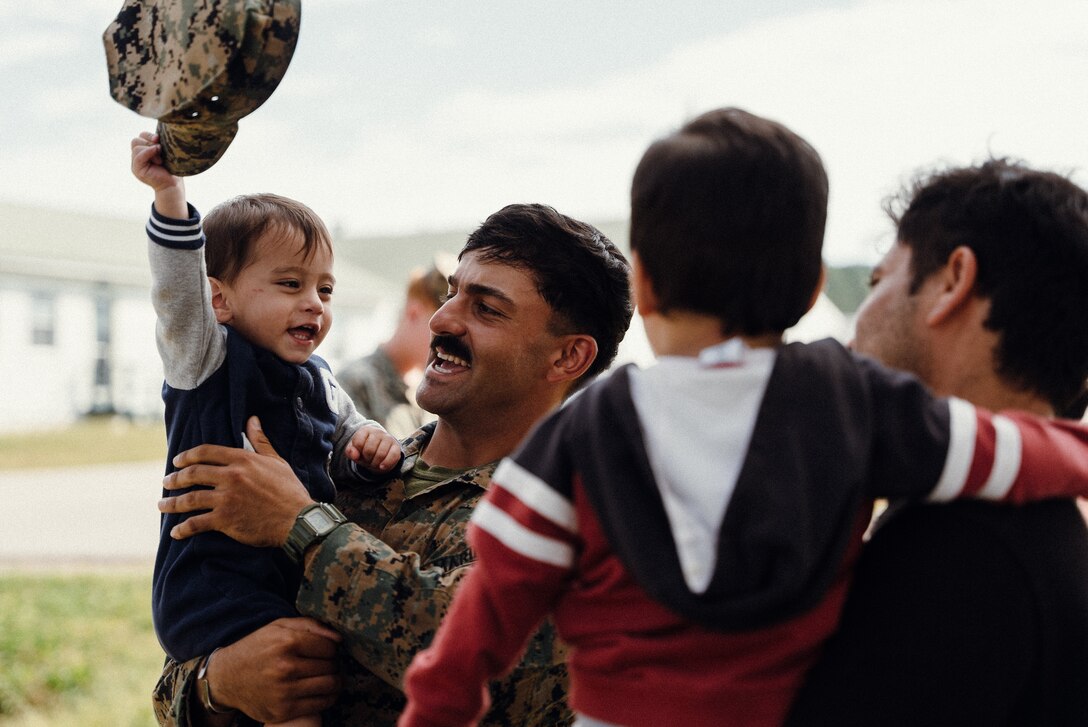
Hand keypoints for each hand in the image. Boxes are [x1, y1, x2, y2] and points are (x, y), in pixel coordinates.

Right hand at [131, 131, 186, 217]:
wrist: (173, 184)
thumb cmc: (171, 168)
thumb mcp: (164, 152)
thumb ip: (157, 144)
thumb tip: (156, 137)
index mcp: (143, 151)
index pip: (140, 136)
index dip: (149, 135)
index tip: (159, 139)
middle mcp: (137, 157)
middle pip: (136, 140)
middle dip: (149, 141)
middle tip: (160, 149)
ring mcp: (135, 163)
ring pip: (136, 147)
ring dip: (151, 150)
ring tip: (160, 159)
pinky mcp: (137, 169)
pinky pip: (139, 156)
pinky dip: (148, 153)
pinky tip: (158, 157)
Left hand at [159, 416, 313, 545]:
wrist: (297, 520)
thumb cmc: (289, 490)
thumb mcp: (277, 461)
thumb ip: (260, 441)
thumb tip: (252, 420)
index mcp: (242, 460)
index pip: (206, 452)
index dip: (187, 456)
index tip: (177, 461)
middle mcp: (231, 477)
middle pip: (193, 474)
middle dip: (175, 478)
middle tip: (166, 482)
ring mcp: (226, 499)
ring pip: (190, 498)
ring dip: (172, 503)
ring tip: (162, 505)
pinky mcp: (225, 520)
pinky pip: (197, 523)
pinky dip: (184, 528)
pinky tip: (176, 531)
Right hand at [204, 618, 341, 722]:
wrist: (226, 678)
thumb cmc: (257, 648)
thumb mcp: (278, 626)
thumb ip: (310, 625)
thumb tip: (338, 638)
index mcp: (286, 642)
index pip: (329, 647)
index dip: (331, 648)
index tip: (326, 650)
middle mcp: (285, 667)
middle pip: (330, 666)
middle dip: (333, 664)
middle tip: (328, 664)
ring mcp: (284, 691)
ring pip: (330, 685)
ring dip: (335, 680)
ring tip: (329, 676)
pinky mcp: (283, 710)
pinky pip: (320, 704)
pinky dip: (328, 697)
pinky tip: (323, 691)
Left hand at [346, 425, 401, 472]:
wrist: (379, 450)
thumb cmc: (364, 450)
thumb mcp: (354, 451)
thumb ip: (350, 452)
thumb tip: (355, 455)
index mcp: (365, 430)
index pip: (358, 443)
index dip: (358, 453)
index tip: (360, 454)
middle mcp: (378, 432)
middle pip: (369, 450)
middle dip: (367, 459)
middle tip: (368, 460)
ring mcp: (388, 438)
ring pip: (380, 454)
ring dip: (375, 463)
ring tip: (374, 462)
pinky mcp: (396, 446)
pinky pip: (392, 456)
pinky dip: (386, 464)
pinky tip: (381, 467)